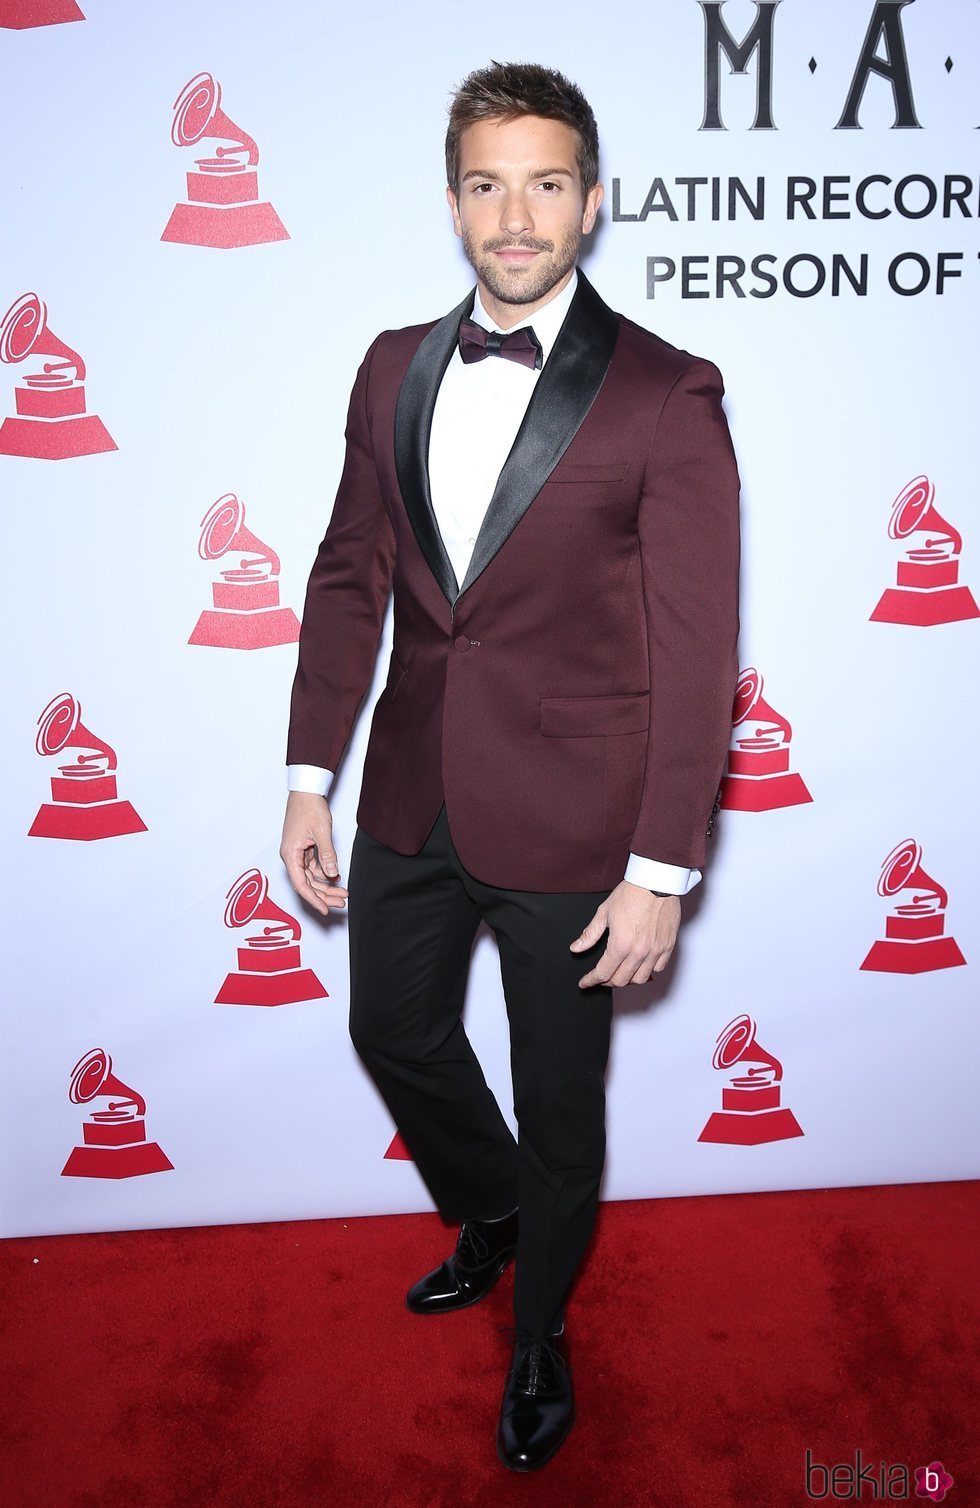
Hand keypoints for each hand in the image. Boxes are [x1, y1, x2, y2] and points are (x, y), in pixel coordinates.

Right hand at [280, 792, 348, 917]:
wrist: (306, 791)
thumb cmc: (309, 808)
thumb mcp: (321, 832)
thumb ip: (327, 855)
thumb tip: (332, 875)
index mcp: (290, 854)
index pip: (301, 884)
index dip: (313, 899)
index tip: (325, 910)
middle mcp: (291, 856)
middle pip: (307, 883)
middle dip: (324, 894)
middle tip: (341, 902)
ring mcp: (297, 853)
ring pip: (311, 877)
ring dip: (326, 886)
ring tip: (342, 893)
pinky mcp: (303, 849)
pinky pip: (313, 868)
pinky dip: (324, 874)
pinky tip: (336, 879)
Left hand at [569, 880, 679, 987]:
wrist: (656, 881)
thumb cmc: (631, 893)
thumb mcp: (604, 912)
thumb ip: (590, 934)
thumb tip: (576, 948)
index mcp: (620, 944)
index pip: (603, 973)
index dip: (591, 980)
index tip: (586, 982)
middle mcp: (639, 952)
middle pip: (621, 980)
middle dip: (607, 981)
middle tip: (601, 976)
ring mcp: (655, 951)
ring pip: (640, 979)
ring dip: (628, 979)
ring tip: (620, 971)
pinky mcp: (668, 946)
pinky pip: (658, 968)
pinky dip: (648, 970)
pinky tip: (640, 964)